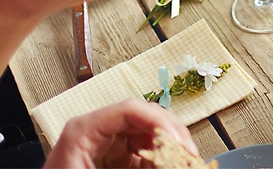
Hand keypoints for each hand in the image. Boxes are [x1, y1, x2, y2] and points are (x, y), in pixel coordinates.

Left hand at [45, 100, 196, 168]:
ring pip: (147, 135)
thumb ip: (138, 167)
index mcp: (83, 131)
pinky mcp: (113, 161)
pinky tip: (169, 164)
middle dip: (170, 134)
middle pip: (143, 119)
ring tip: (183, 160)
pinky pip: (143, 153)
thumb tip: (170, 162)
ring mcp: (105, 146)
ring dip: (168, 147)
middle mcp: (96, 133)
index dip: (160, 122)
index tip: (179, 141)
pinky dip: (159, 159)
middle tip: (188, 154)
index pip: (130, 109)